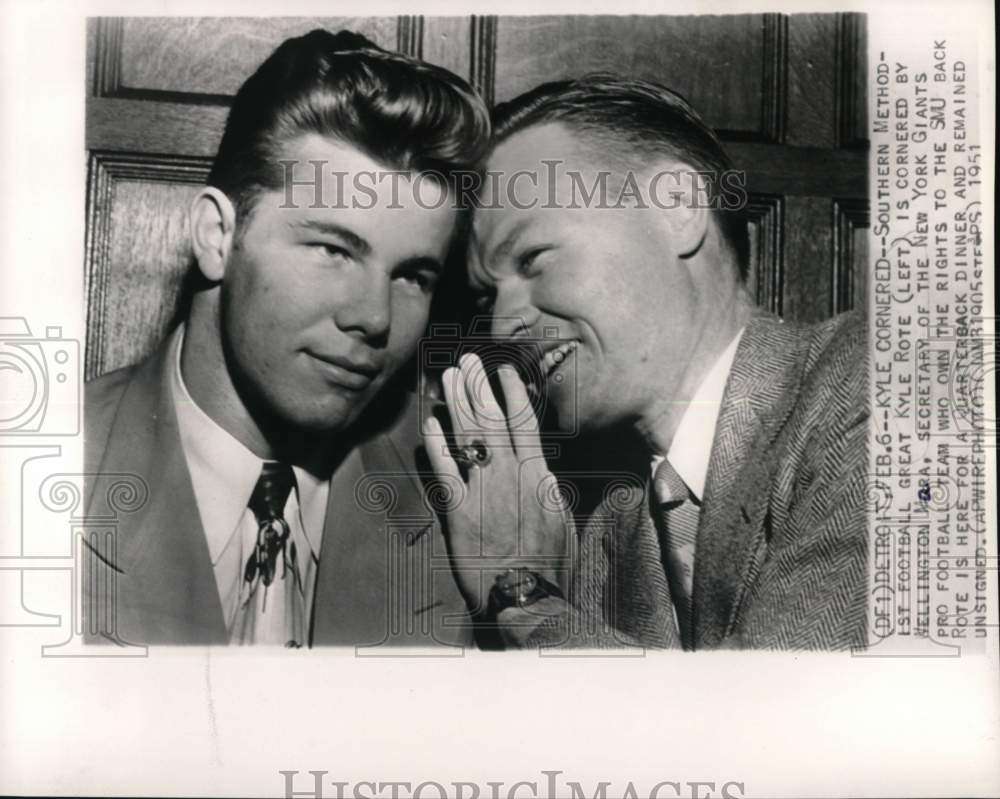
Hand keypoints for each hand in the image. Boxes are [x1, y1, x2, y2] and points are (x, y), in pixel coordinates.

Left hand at [423, 353, 572, 612]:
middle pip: (490, 420)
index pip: (524, 423)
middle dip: (478, 386)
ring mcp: (481, 489)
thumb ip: (548, 489)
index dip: (513, 393)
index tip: (504, 371)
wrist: (525, 593)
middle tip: (468, 360)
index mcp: (537, 475)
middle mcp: (508, 474)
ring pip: (467, 435)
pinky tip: (430, 422)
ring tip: (450, 378)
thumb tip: (542, 470)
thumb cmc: (550, 561)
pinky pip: (444, 468)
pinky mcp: (458, 508)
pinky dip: (436, 443)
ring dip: (456, 403)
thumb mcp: (561, 519)